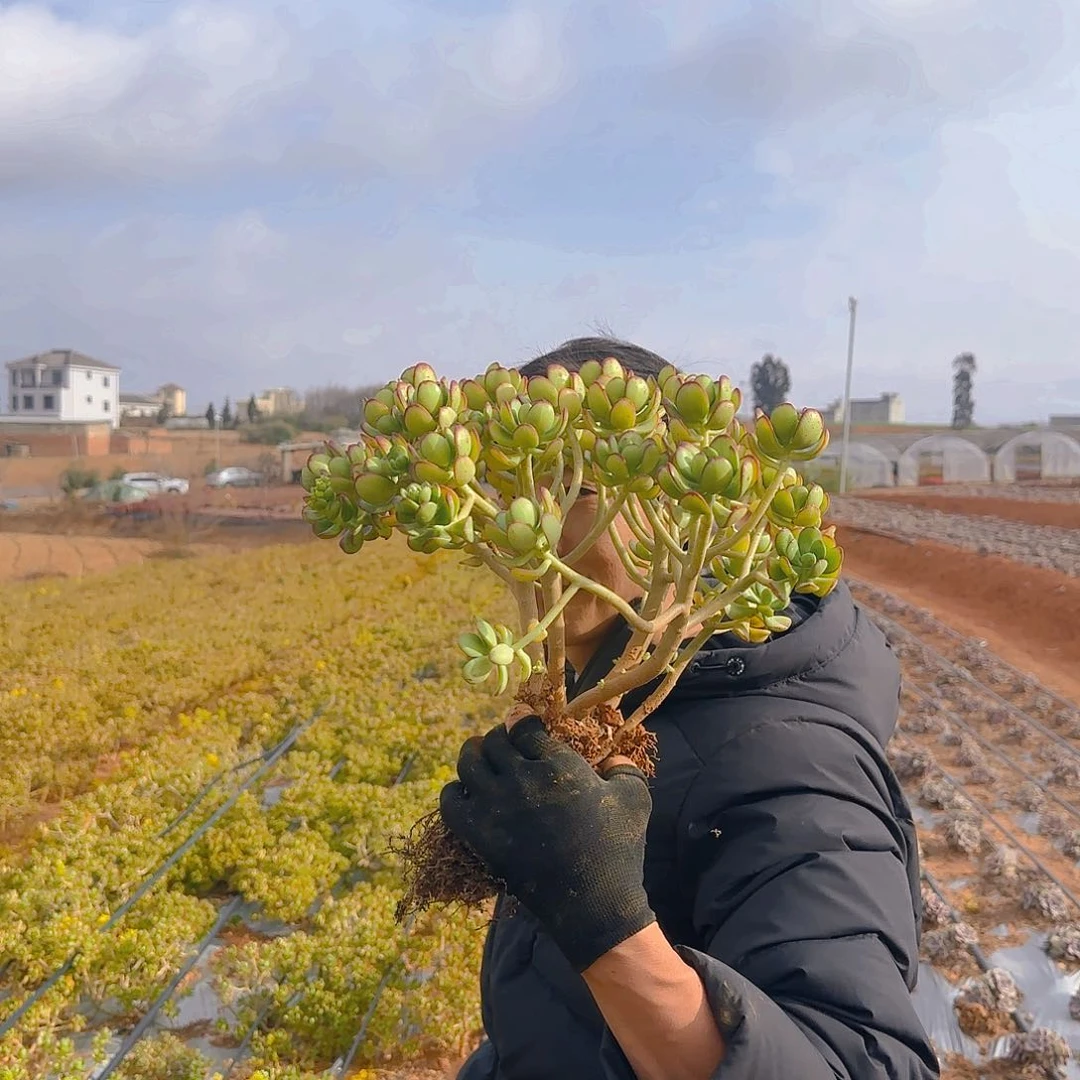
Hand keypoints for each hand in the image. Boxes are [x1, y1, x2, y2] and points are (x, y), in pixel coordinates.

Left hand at [440, 715, 655, 971]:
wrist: (594, 903)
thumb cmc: (617, 849)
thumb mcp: (634, 799)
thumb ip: (624, 767)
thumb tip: (613, 755)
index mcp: (557, 764)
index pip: (524, 726)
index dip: (520, 720)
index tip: (519, 722)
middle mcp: (522, 778)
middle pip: (495, 741)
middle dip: (498, 737)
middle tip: (501, 742)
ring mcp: (496, 806)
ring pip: (469, 764)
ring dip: (473, 755)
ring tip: (478, 755)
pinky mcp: (480, 835)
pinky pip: (450, 802)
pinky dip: (453, 792)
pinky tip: (465, 793)